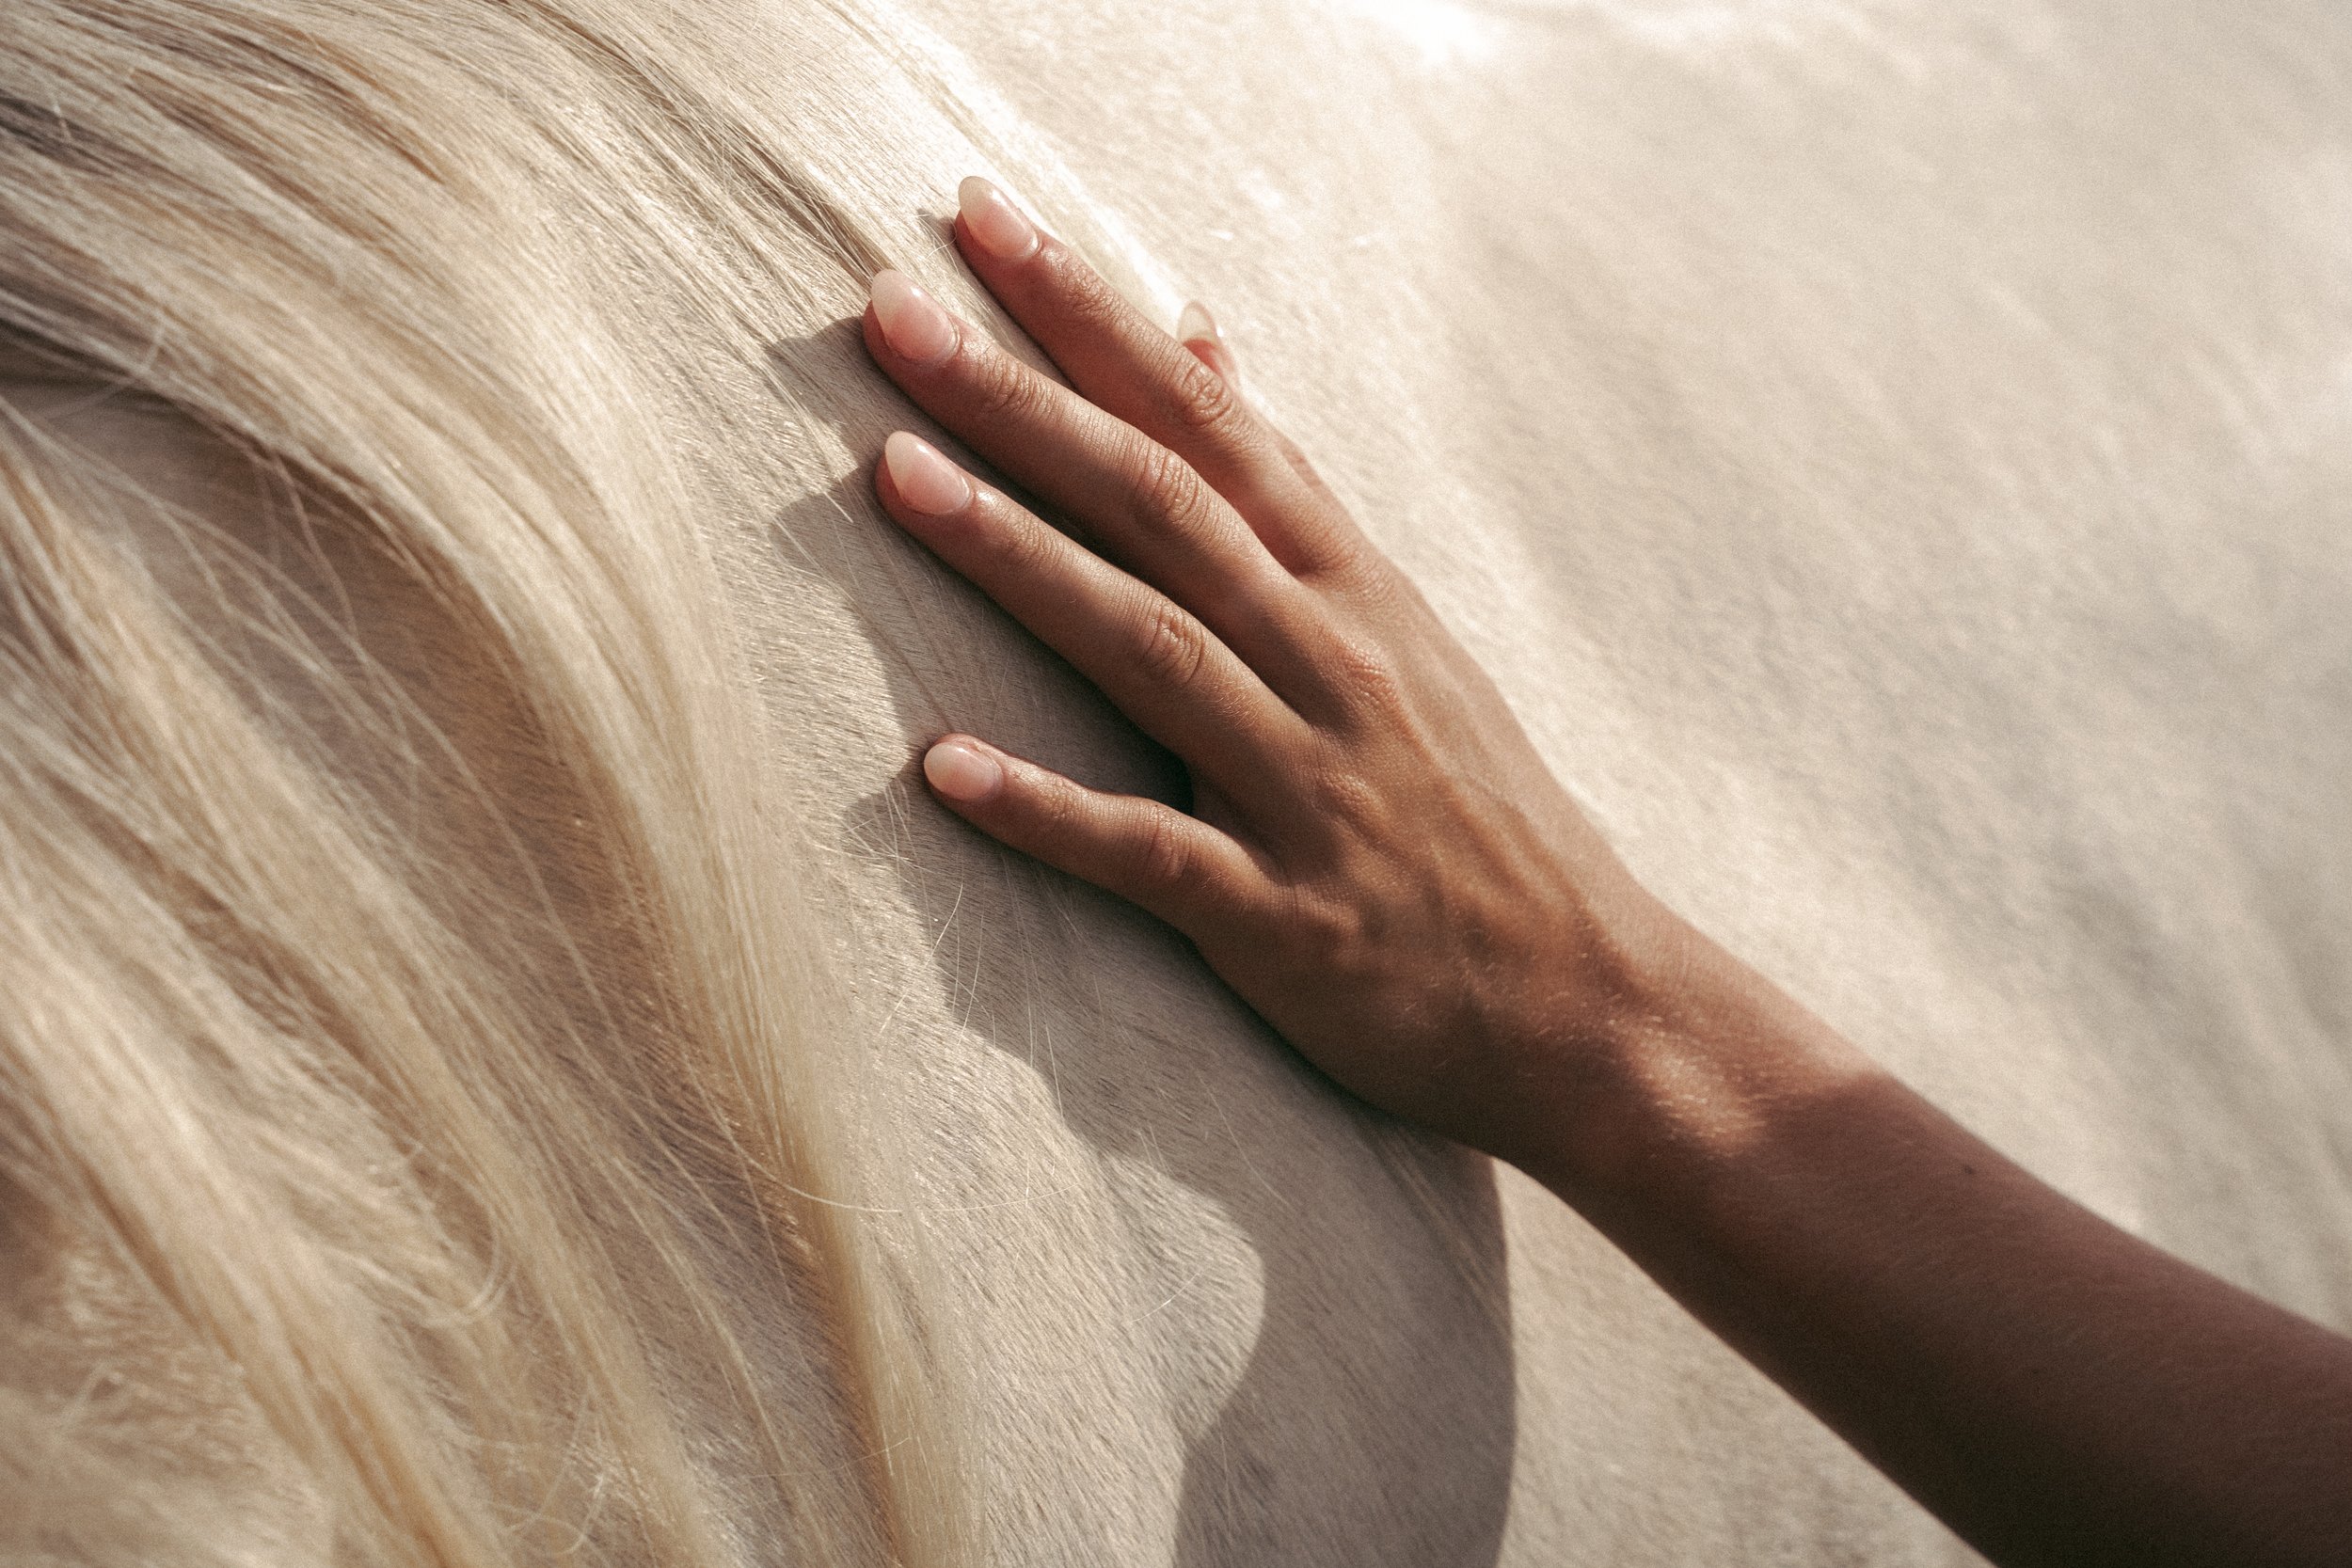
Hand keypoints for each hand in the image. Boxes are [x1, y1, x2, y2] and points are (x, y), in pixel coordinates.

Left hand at [859, 178, 1691, 1171]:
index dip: (1092, 319)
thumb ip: (1282, 487)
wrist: (1592, 996)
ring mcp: (1311, 786)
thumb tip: (1194, 336)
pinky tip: (941, 769)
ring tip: (893, 476)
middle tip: (891, 312)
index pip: (1207, 422)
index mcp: (1351, 586)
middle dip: (1024, 403)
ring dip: (1020, 558)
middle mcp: (1331, 661)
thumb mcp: (1398, 622)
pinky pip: (1154, 856)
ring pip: (1152, 649)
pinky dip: (1050, 812)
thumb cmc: (1473, 803)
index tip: (979, 218)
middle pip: (1163, 508)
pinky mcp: (1284, 916)